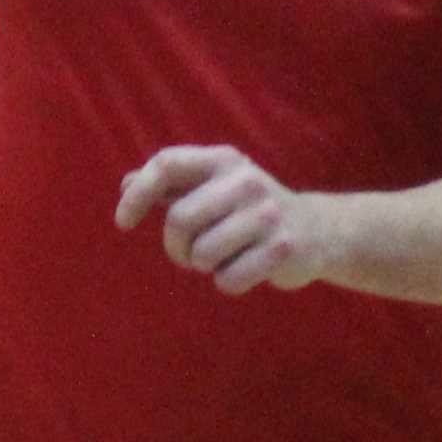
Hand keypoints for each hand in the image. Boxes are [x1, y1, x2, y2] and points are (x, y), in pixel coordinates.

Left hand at [115, 143, 329, 293]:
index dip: (138, 194)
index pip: (167, 164)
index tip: (123, 222)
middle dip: (175, 246)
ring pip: (203, 254)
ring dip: (204, 265)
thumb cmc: (249, 210)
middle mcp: (245, 181)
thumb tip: (126, 183)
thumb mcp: (214, 186)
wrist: (317, 230)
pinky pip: (228, 279)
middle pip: (179, 219)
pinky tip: (246, 268)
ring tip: (223, 257)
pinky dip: (228, 282)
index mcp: (223, 160)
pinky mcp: (282, 248)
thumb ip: (172, 185)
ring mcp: (267, 214)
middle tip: (188, 254)